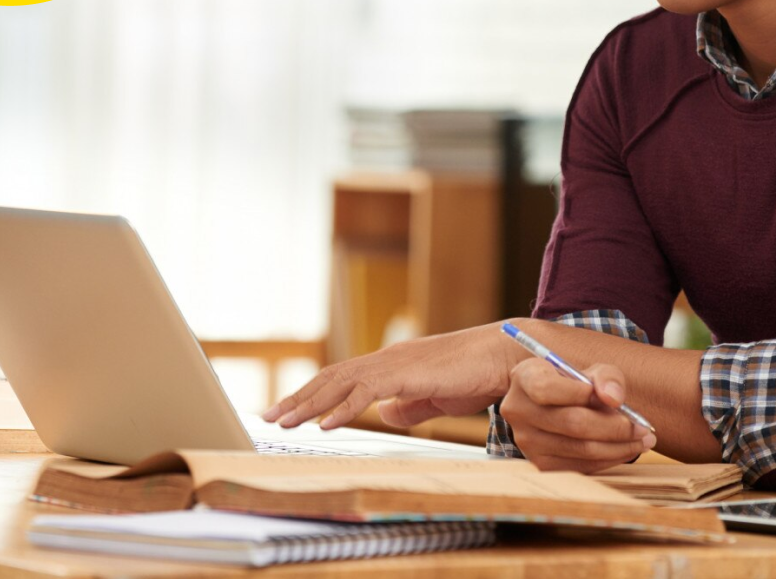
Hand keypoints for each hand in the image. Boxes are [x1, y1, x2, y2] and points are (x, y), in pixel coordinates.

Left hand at [263, 322, 513, 429]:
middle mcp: (387, 359)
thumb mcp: (434, 396)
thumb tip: (386, 415)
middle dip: (298, 397)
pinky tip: (324, 423)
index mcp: (392, 364)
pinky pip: (367, 391)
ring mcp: (396, 363)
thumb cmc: (474, 375)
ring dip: (309, 403)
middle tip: (269, 415)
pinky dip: (343, 407)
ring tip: (284, 420)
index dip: (313, 393)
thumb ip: (408, 405)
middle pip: (332, 376)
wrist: (502, 357)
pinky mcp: (408, 372)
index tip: (288, 409)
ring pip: (342, 381)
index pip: (342, 377)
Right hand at [499, 358, 654, 472]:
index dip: (579, 393)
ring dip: (619, 446)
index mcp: (524, 377)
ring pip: (581, 448)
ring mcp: (527, 442)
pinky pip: (581, 466)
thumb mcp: (588, 370)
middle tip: (643, 427)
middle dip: (615, 427)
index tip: (610, 397)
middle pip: (572, 423)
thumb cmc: (573, 383)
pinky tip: (625, 449)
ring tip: (643, 439)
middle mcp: (519, 410)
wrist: (552, 404)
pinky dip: (608, 459)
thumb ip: (605, 376)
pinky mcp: (541, 465)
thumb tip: (614, 399)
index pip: (546, 388)